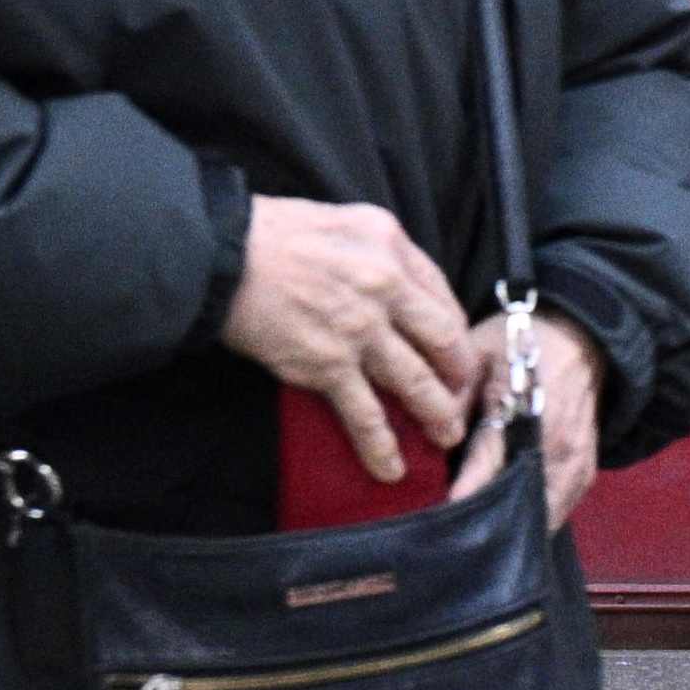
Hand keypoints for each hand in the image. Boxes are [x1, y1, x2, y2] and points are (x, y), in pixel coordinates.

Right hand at [224, 197, 479, 487]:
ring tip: (447, 436)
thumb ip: (380, 253)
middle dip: (459, 374)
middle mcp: (387, 287)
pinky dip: (380, 444)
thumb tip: (400, 288)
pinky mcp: (328, 366)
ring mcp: (360, 330)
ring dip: (436, 413)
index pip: (441, 296)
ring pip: (415, 380)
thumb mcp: (348, 222)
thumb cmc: (276, 235)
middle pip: (443, 338)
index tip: (457, 351)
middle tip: (465, 396)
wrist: (224, 258)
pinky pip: (364, 413)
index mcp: (394, 247)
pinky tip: (391, 467)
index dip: (455, 330)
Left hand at [443, 308, 606, 531]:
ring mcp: (577, 459)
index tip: (445, 519)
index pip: (491, 462)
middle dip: (491, 523)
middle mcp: (558, 443)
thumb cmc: (520, 342)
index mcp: (527, 411)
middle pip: (523, 499)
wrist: (576, 334)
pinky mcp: (586, 468)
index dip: (467, 493)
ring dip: (516, 526)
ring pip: (546, 512)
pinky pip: (562, 507)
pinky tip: (511, 528)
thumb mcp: (479, 354)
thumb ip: (455, 397)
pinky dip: (538, 520)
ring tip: (481, 543)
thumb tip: (428, 441)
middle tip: (454, 539)